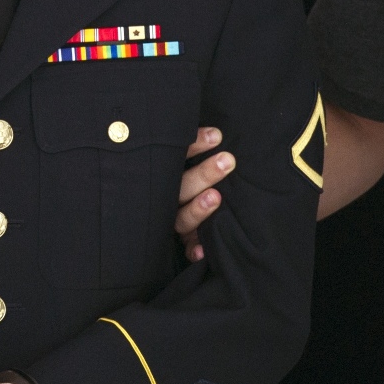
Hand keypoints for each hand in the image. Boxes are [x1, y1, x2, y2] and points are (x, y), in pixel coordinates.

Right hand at [177, 126, 236, 262]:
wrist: (156, 217)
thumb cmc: (190, 175)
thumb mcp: (189, 160)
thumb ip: (195, 148)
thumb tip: (217, 132)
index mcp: (168, 174)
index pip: (179, 157)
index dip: (194, 146)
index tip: (216, 136)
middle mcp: (166, 198)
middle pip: (182, 188)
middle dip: (204, 174)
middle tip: (227, 161)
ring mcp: (172, 221)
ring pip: (182, 219)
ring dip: (198, 209)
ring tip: (216, 197)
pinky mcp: (181, 243)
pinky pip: (185, 249)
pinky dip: (193, 250)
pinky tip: (202, 251)